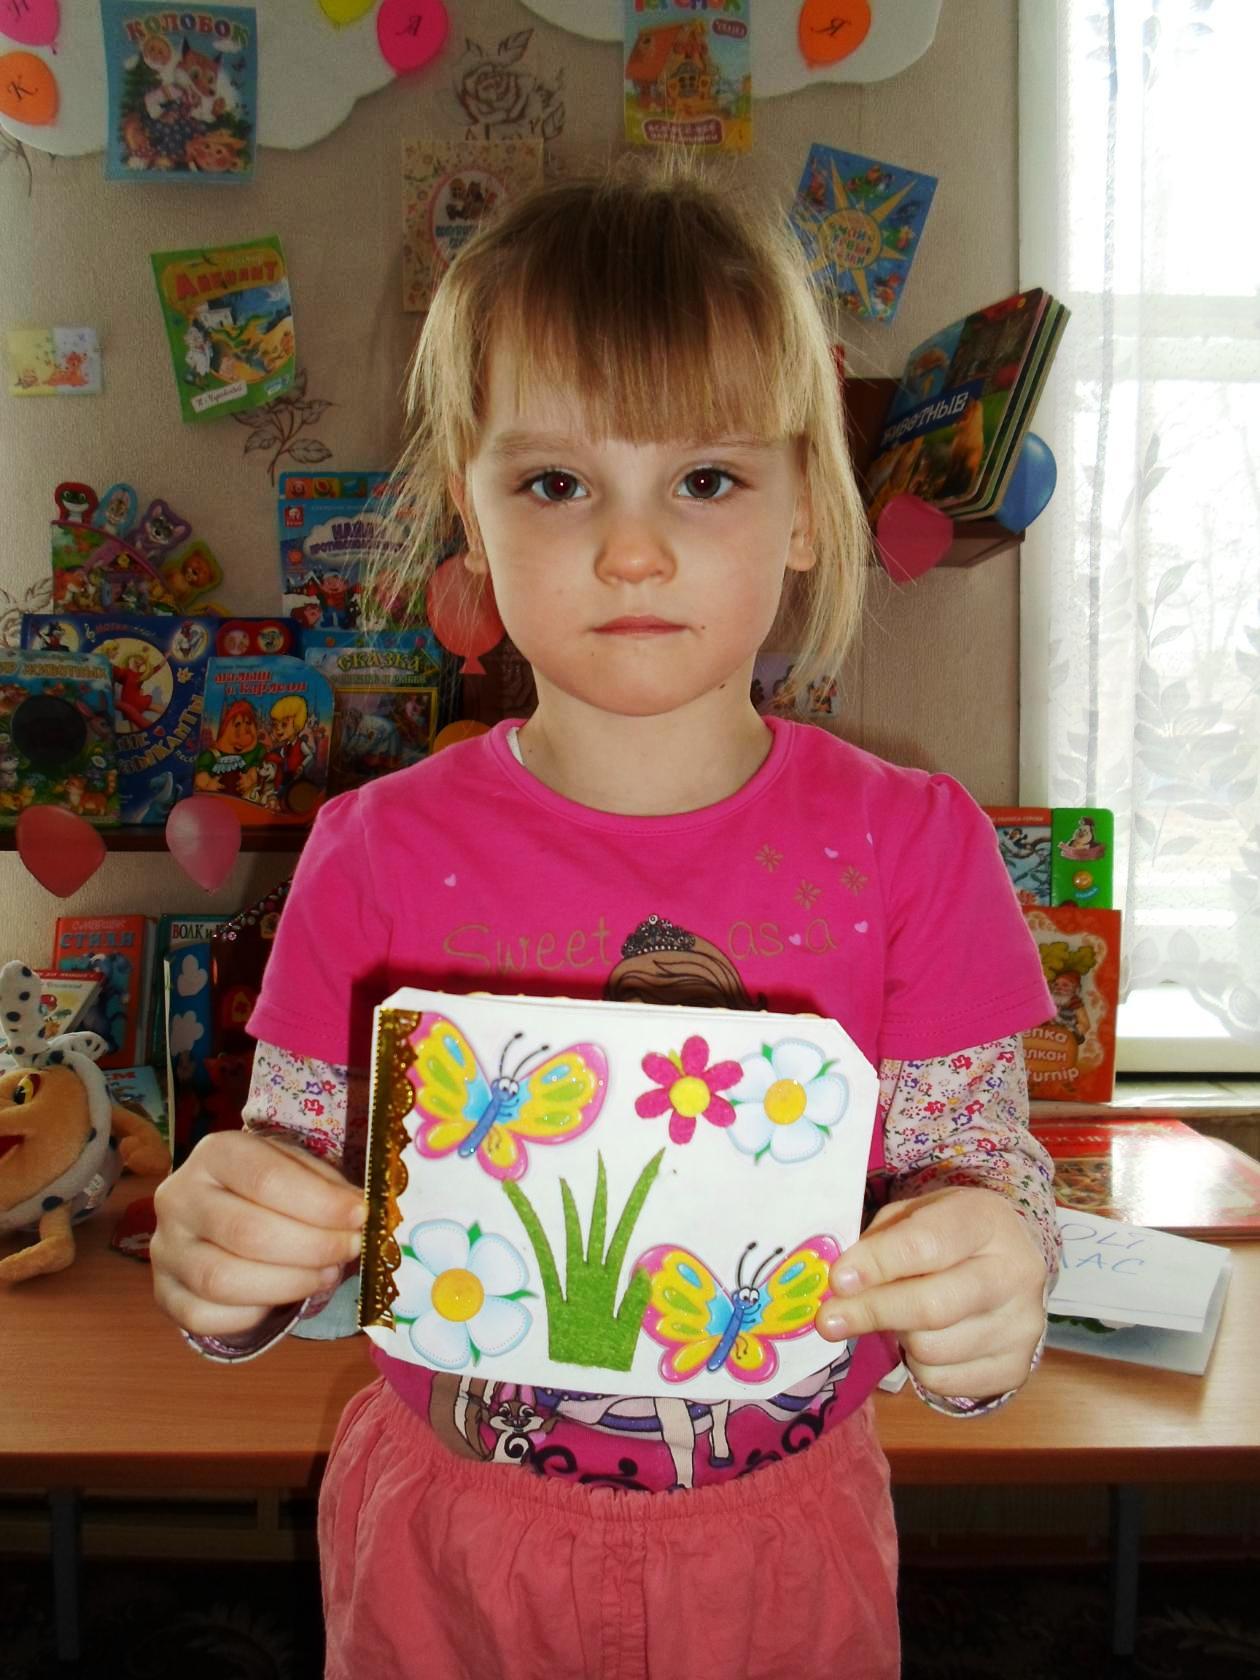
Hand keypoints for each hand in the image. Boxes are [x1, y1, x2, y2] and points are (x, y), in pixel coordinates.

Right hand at [151, 1131, 364, 1339]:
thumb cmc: (270, 1188)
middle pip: (245, 1231)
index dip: (319, 1202)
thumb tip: (357, 1214)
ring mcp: (165, 1248)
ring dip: (288, 1284)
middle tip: (349, 1249)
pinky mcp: (163, 1293)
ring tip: (326, 1275)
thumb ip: (325, 1187)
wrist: (221, 1212)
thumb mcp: (298, 1168)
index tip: (359, 1216)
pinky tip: (282, 1298)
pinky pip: (205, 1317)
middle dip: (311, 1246)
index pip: (265, 1178)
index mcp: (215, 1153)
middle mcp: (178, 1196)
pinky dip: (251, 1315)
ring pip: (221, 1279)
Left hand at [815, 1187, 1047, 1400]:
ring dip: (897, 1337)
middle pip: (933, 1306)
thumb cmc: (947, 1234)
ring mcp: (1023, 1327)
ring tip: (897, 1315)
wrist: (1009, 1265)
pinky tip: (924, 1338)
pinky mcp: (1015, 1370)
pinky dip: (917, 1365)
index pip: (927, 1245)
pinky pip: (941, 1381)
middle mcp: (1016, 1273)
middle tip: (829, 1319)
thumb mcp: (914, 1215)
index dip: (877, 1264)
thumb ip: (878, 1242)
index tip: (838, 1280)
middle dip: (872, 1313)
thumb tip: (840, 1286)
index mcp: (987, 1220)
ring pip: (932, 1349)